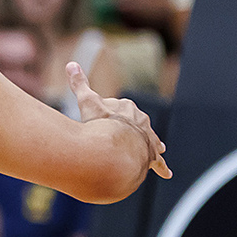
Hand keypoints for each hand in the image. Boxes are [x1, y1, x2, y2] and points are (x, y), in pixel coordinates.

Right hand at [66, 63, 168, 180]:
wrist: (117, 147)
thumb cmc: (102, 125)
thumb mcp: (87, 102)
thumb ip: (79, 84)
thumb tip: (70, 63)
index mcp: (127, 107)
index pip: (117, 108)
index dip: (106, 114)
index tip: (98, 121)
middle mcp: (141, 121)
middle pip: (133, 123)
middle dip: (127, 128)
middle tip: (116, 137)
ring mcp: (147, 139)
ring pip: (148, 140)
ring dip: (146, 144)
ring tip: (147, 148)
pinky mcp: (151, 156)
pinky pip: (157, 162)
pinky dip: (161, 167)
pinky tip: (167, 174)